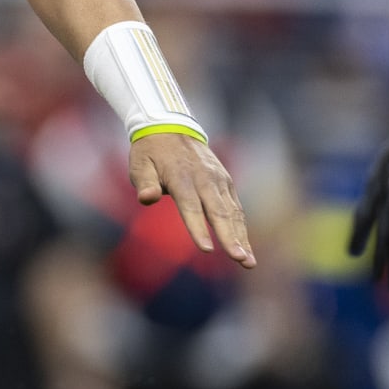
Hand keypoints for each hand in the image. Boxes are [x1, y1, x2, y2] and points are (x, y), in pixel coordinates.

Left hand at [130, 132, 255, 266]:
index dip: (198, 228)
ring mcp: (218, 180)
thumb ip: (144, 183)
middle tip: (240, 259)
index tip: (206, 249)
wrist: (171, 127)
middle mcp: (204, 179)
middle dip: (230, 237)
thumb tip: (146, 198)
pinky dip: (241, 227)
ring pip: (233, 212)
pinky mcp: (226, 181)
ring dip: (242, 237)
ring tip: (249, 262)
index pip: (191, 207)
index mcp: (181, 177)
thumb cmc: (151, 151)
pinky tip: (245, 246)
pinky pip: (235, 207)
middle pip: (219, 212)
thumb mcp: (139, 164)